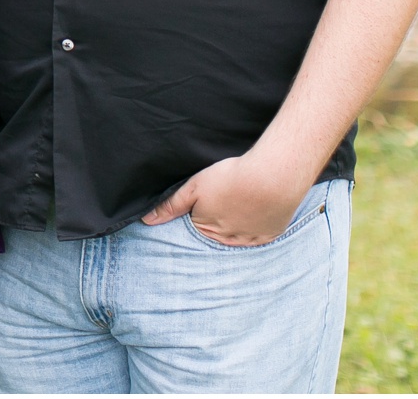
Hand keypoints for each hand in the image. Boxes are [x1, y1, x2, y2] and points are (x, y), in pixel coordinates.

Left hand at [139, 154, 308, 245]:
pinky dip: (255, 227)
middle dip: (216, 221)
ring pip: (237, 237)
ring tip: (240, 204)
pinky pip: (258, 237)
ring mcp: (250, 240)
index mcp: (206, 229)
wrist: (271, 177)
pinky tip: (255, 212)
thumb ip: (170, 205)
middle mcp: (227, 240)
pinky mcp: (269, 235)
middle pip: (216, 234)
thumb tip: (146, 221)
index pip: (196, 227)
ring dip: (237, 225)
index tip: (206, 200)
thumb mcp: (194, 187)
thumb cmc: (230, 178)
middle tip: (225, 200)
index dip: (198, 212)